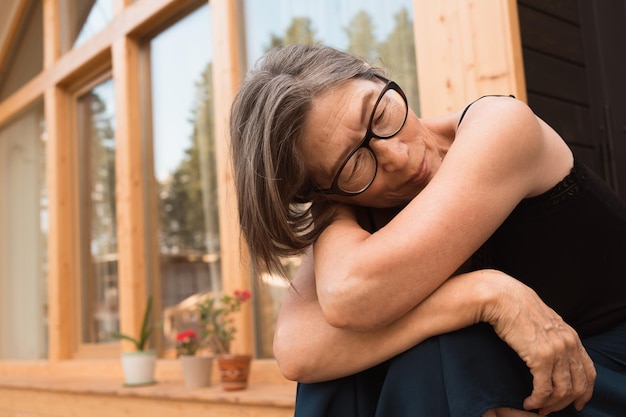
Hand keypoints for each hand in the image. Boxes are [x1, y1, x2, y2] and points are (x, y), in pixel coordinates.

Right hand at [480, 270, 595, 414]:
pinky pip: (544, 389)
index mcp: (571, 336)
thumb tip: (549, 348)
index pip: (588, 371)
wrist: (501, 297)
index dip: (584, 391)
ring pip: (562, 391)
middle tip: (550, 410)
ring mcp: (557, 351)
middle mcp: (569, 344)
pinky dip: (538, 400)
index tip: (576, 403)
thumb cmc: (515, 306)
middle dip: (565, 403)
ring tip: (537, 407)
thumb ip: (552, 334)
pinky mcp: (540, 357)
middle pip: (578, 385)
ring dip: (550, 405)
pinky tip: (529, 402)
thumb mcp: (543, 319)